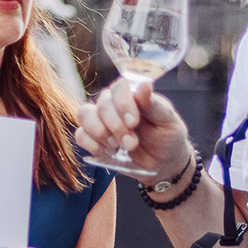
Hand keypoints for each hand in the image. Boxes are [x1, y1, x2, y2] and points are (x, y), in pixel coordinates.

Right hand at [75, 79, 192, 181]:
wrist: (163, 163)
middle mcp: (113, 103)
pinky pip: (80, 135)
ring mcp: (100, 119)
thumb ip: (153, 104)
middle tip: (132, 143)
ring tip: (119, 146)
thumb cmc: (167, 137)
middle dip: (116, 127)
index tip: (133, 123)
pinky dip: (93, 145)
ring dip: (102, 134)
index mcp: (132, 94)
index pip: (118, 87)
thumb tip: (144, 84)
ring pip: (84, 115)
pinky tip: (110, 152)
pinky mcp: (93, 137)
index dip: (122, 104)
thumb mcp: (167, 121)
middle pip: (102, 105)